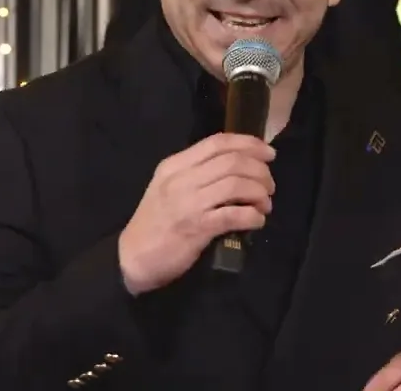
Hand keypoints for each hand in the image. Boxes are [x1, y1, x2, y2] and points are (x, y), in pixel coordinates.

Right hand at [117, 133, 274, 294]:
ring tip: (265, 204)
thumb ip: (197, 173)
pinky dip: (252, 216)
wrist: (131, 258)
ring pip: (236, 185)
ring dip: (259, 193)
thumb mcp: (168, 187)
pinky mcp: (196, 229)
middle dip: (259, 171)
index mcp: (174, 166)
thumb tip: (239, 166)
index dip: (249, 144)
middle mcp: (181, 180)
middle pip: (232, 162)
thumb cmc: (155, 222)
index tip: (268, 153)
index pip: (217, 142)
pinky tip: (257, 221)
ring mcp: (188, 204)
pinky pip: (234, 215)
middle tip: (269, 185)